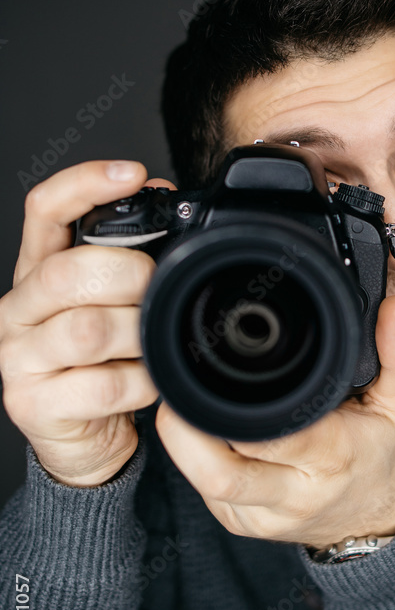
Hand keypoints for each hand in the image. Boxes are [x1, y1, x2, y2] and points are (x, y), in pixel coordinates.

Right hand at [0, 161, 172, 485]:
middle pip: (66, 273)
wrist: (81, 436)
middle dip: (128, 275)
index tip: (132, 173)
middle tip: (157, 289)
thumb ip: (124, 254)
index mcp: (36, 272)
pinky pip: (101, 385)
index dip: (85, 184)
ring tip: (154, 341)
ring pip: (86, 330)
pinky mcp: (32, 405)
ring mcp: (18, 359)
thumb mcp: (108, 302)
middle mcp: (17, 309)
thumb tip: (161, 195)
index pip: (45, 211)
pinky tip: (149, 381)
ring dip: (137, 333)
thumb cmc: (99, 361)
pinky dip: (141, 382)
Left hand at [155, 295, 394, 547]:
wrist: (369, 522)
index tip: (216, 372)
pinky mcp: (239, 524)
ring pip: (204, 482)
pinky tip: (206, 433)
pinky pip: (202, 490)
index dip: (237, 409)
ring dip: (185, 443)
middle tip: (176, 391)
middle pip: (222, 474)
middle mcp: (294, 494)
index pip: (276, 437)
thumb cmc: (377, 457)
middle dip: (186, 433)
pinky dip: (196, 457)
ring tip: (184, 405)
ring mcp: (262, 516)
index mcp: (332, 458)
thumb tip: (392, 309)